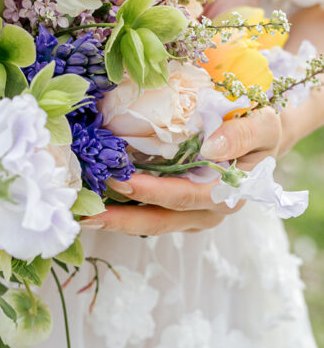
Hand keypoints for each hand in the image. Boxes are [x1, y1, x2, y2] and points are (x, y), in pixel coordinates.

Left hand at [82, 107, 283, 236]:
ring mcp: (196, 215)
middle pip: (162, 220)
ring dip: (118, 221)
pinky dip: (125, 212)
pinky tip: (98, 204)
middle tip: (87, 211)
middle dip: (122, 218)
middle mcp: (211, 211)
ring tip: (84, 215)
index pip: (186, 197)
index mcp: (231, 192)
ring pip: (153, 224)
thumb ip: (241, 134)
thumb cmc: (261, 126)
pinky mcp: (183, 211)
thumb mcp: (262, 123)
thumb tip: (212, 147)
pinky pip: (152, 216)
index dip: (153, 192)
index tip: (121, 181)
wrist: (264, 135)